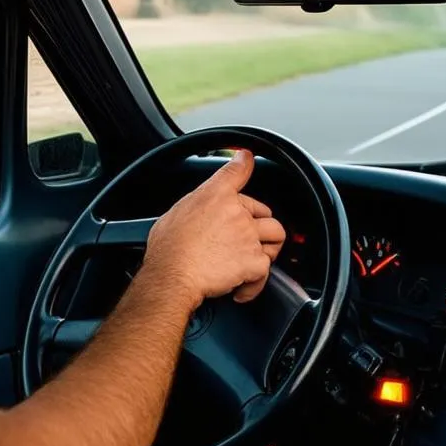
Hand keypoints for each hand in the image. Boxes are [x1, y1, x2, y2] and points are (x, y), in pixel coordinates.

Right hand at [141, 150, 285, 310]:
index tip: (248, 157)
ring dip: (267, 250)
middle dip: (261, 228)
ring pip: (276, 239)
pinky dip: (254, 283)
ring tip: (251, 261)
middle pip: (267, 214)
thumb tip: (198, 210)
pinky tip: (240, 287)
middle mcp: (237, 212)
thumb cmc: (168, 249)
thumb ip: (196, 205)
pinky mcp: (255, 261)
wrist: (173, 275)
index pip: (237, 171)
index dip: (245, 161)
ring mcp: (249, 236)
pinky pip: (266, 271)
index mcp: (216, 196)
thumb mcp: (176, 212)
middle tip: (246, 241)